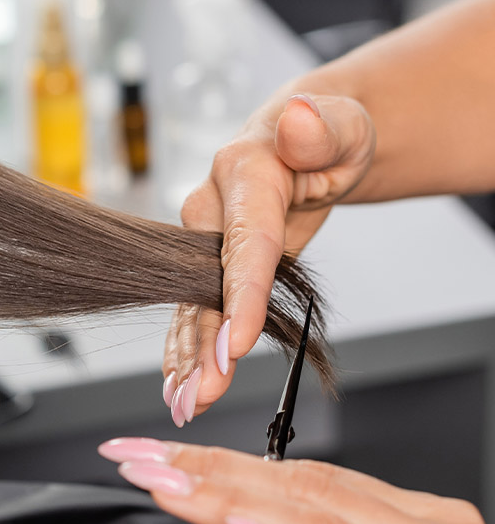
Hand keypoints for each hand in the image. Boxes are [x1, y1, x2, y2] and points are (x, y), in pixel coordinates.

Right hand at [162, 93, 374, 425]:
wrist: (313, 139)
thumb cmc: (332, 135)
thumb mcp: (344, 124)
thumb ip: (322, 126)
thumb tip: (298, 119)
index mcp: (242, 172)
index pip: (243, 243)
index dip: (239, 296)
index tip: (235, 346)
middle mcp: (210, 207)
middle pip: (206, 285)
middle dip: (203, 344)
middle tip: (202, 393)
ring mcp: (203, 238)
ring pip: (193, 305)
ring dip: (187, 359)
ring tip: (185, 405)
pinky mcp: (209, 263)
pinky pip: (196, 310)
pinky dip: (187, 350)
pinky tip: (179, 386)